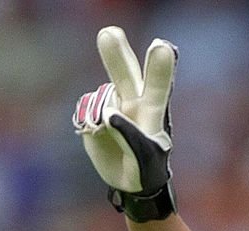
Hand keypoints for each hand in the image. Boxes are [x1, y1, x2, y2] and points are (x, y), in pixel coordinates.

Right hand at [73, 26, 176, 198]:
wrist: (130, 179)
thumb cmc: (146, 170)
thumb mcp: (144, 160)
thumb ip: (130, 137)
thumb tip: (108, 113)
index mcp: (153, 112)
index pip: (157, 89)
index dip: (159, 70)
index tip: (162, 48)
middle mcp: (133, 100)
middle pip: (126, 73)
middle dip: (117, 55)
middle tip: (109, 34)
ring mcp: (113, 102)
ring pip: (100, 98)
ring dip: (97, 115)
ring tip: (107, 134)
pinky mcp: (94, 109)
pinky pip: (85, 107)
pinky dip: (87, 121)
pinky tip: (96, 131)